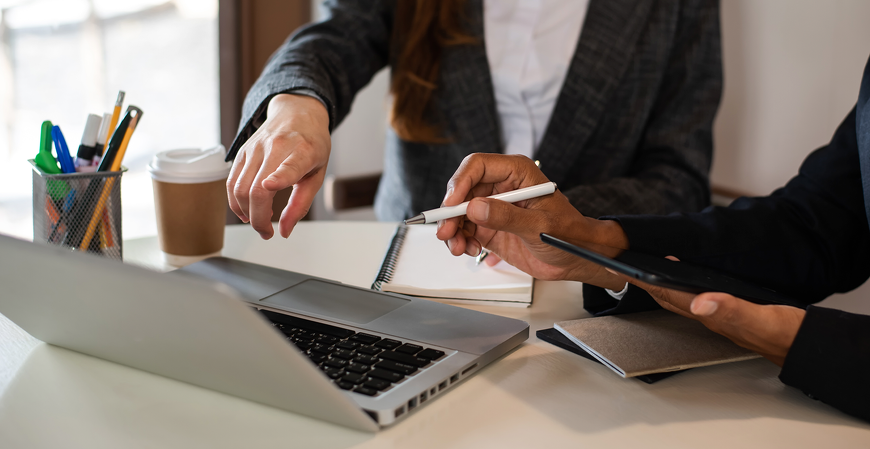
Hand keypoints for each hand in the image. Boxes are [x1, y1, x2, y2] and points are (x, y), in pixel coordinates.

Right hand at [227, 94, 330, 238]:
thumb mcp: (317, 173)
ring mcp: (255, 148)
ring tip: (259, 222)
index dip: (278, 178)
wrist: (297, 113)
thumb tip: (285, 231)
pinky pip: (232, 181)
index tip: (269, 187)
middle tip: (266, 232)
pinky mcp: (242, 151)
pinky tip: (246, 211)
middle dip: (257, 219)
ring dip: (245, 213)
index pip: (288, 166)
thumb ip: (301, 204)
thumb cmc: (311, 144)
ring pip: (239, 188)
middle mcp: (276, 147)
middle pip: (256, 189)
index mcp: (302, 151)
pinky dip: (235, 201)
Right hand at [435, 153, 627, 288]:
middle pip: (462, 190)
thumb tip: (475, 208)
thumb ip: (507, 216)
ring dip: (453, 230)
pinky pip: (465, 229)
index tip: (452, 206)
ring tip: (459, 248)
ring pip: (460, 212)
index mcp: (516, 173)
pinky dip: (461, 240)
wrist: (576, 257)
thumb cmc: (568, 234)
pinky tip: (470, 249)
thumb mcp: (539, 226)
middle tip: (446, 232)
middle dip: (451, 212)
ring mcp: (493, 207)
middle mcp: (501, 186)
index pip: (477, 166)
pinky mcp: (489, 226)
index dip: (460, 183)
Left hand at [613, 261, 805, 365]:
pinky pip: (693, 297)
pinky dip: (679, 285)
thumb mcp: (760, 317)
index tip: (618, 266)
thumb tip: (699, 302)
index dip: (642, 280)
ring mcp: (715, 315)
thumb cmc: (783, 333)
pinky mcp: (726, 312)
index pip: (667, 294)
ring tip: (640, 270)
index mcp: (710, 314)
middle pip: (665, 295)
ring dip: (657, 284)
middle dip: (641, 281)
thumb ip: (732, 310)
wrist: (803, 344)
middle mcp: (708, 315)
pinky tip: (680, 278)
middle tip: (620, 264)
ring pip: (677, 297)